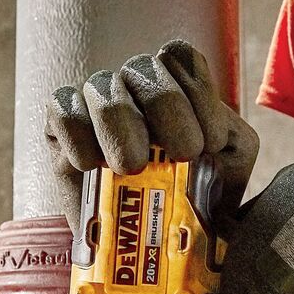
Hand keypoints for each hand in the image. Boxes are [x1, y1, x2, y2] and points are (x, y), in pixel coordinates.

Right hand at [45, 39, 258, 205]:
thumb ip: (233, 139)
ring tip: (133, 168)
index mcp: (174, 81)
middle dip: (170, 113)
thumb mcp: (228, 165)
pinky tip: (93, 167)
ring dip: (124, 131)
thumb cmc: (190, 193)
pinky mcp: (59, 121)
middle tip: (182, 155)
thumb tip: (220, 135)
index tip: (210, 143)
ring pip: (106, 89)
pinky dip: (81, 140)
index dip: (198, 93)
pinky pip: (64, 111)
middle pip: (146, 68)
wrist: (147, 237)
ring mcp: (95, 98)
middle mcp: (133, 81)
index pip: (180, 56)